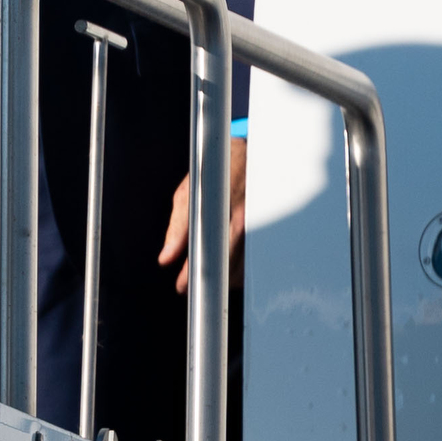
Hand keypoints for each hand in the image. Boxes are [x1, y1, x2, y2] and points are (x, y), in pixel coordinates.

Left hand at [157, 136, 249, 291]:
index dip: (190, 271)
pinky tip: (233, 264)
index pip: (200, 247)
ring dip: (225, 277)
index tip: (182, 284)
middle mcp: (241, 216)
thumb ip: (178, 226)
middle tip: (195, 286)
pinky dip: (244, 268)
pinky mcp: (274, 227)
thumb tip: (166, 256)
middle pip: (224, 263)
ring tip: (213, 274)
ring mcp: (261, 223)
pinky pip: (258, 260)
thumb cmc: (219, 171)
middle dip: (208, 280)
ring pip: (243, 266)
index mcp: (215, 205)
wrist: (255, 154)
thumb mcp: (190, 190)